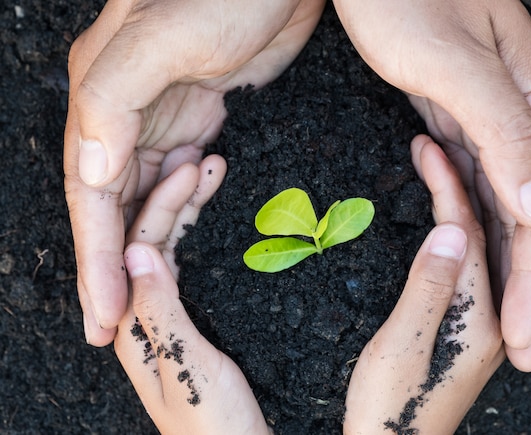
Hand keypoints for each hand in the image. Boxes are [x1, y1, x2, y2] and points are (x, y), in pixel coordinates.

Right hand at [64, 0, 325, 345]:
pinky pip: (179, 175)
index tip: (105, 316)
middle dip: (112, 267)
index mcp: (100, 96)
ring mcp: (161, 115)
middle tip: (115, 325)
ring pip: (142, 194)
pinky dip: (184, 203)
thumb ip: (114, 101)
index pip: (89, 196)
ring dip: (146, 240)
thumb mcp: (163, 38)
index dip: (96, 260)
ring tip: (148, 289)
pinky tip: (194, 213)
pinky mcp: (198, 116)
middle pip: (110, 205)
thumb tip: (86, 176)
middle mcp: (121, 110)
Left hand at [114, 155, 270, 433]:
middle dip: (178, 195)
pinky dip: (200, 230)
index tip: (197, 167)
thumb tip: (138, 250)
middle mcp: (142, 312)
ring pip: (170, 244)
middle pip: (152, 239)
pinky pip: (187, 260)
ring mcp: (166, 313)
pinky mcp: (191, 316)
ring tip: (214, 170)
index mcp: (132, 324)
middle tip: (209, 159)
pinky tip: (213, 210)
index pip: (138, 247)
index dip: (166, 203)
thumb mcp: (187, 365)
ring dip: (189, 206)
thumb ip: (160, 310)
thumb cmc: (214, 426)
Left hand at [334, 0, 530, 370]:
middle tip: (518, 348)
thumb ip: (503, 125)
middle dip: (526, 286)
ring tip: (500, 312)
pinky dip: (477, 217)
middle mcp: (523, 110)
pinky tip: (470, 241)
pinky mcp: (459, 108)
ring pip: (506, 200)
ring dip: (505, 261)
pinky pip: (477, 176)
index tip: (523, 338)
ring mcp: (492, 109)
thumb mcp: (450, 58)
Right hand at [344, 136, 504, 433]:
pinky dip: (450, 230)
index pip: (470, 236)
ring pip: (473, 247)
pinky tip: (440, 216)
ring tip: (436, 165)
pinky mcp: (461, 325)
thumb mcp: (402, 346)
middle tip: (432, 146)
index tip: (427, 150)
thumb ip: (429, 288)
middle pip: (480, 236)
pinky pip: (463, 262)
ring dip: (456, 204)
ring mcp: (477, 321)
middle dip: (457, 186)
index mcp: (481, 318)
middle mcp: (490, 316)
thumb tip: (451, 229)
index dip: (449, 189)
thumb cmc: (391, 410)